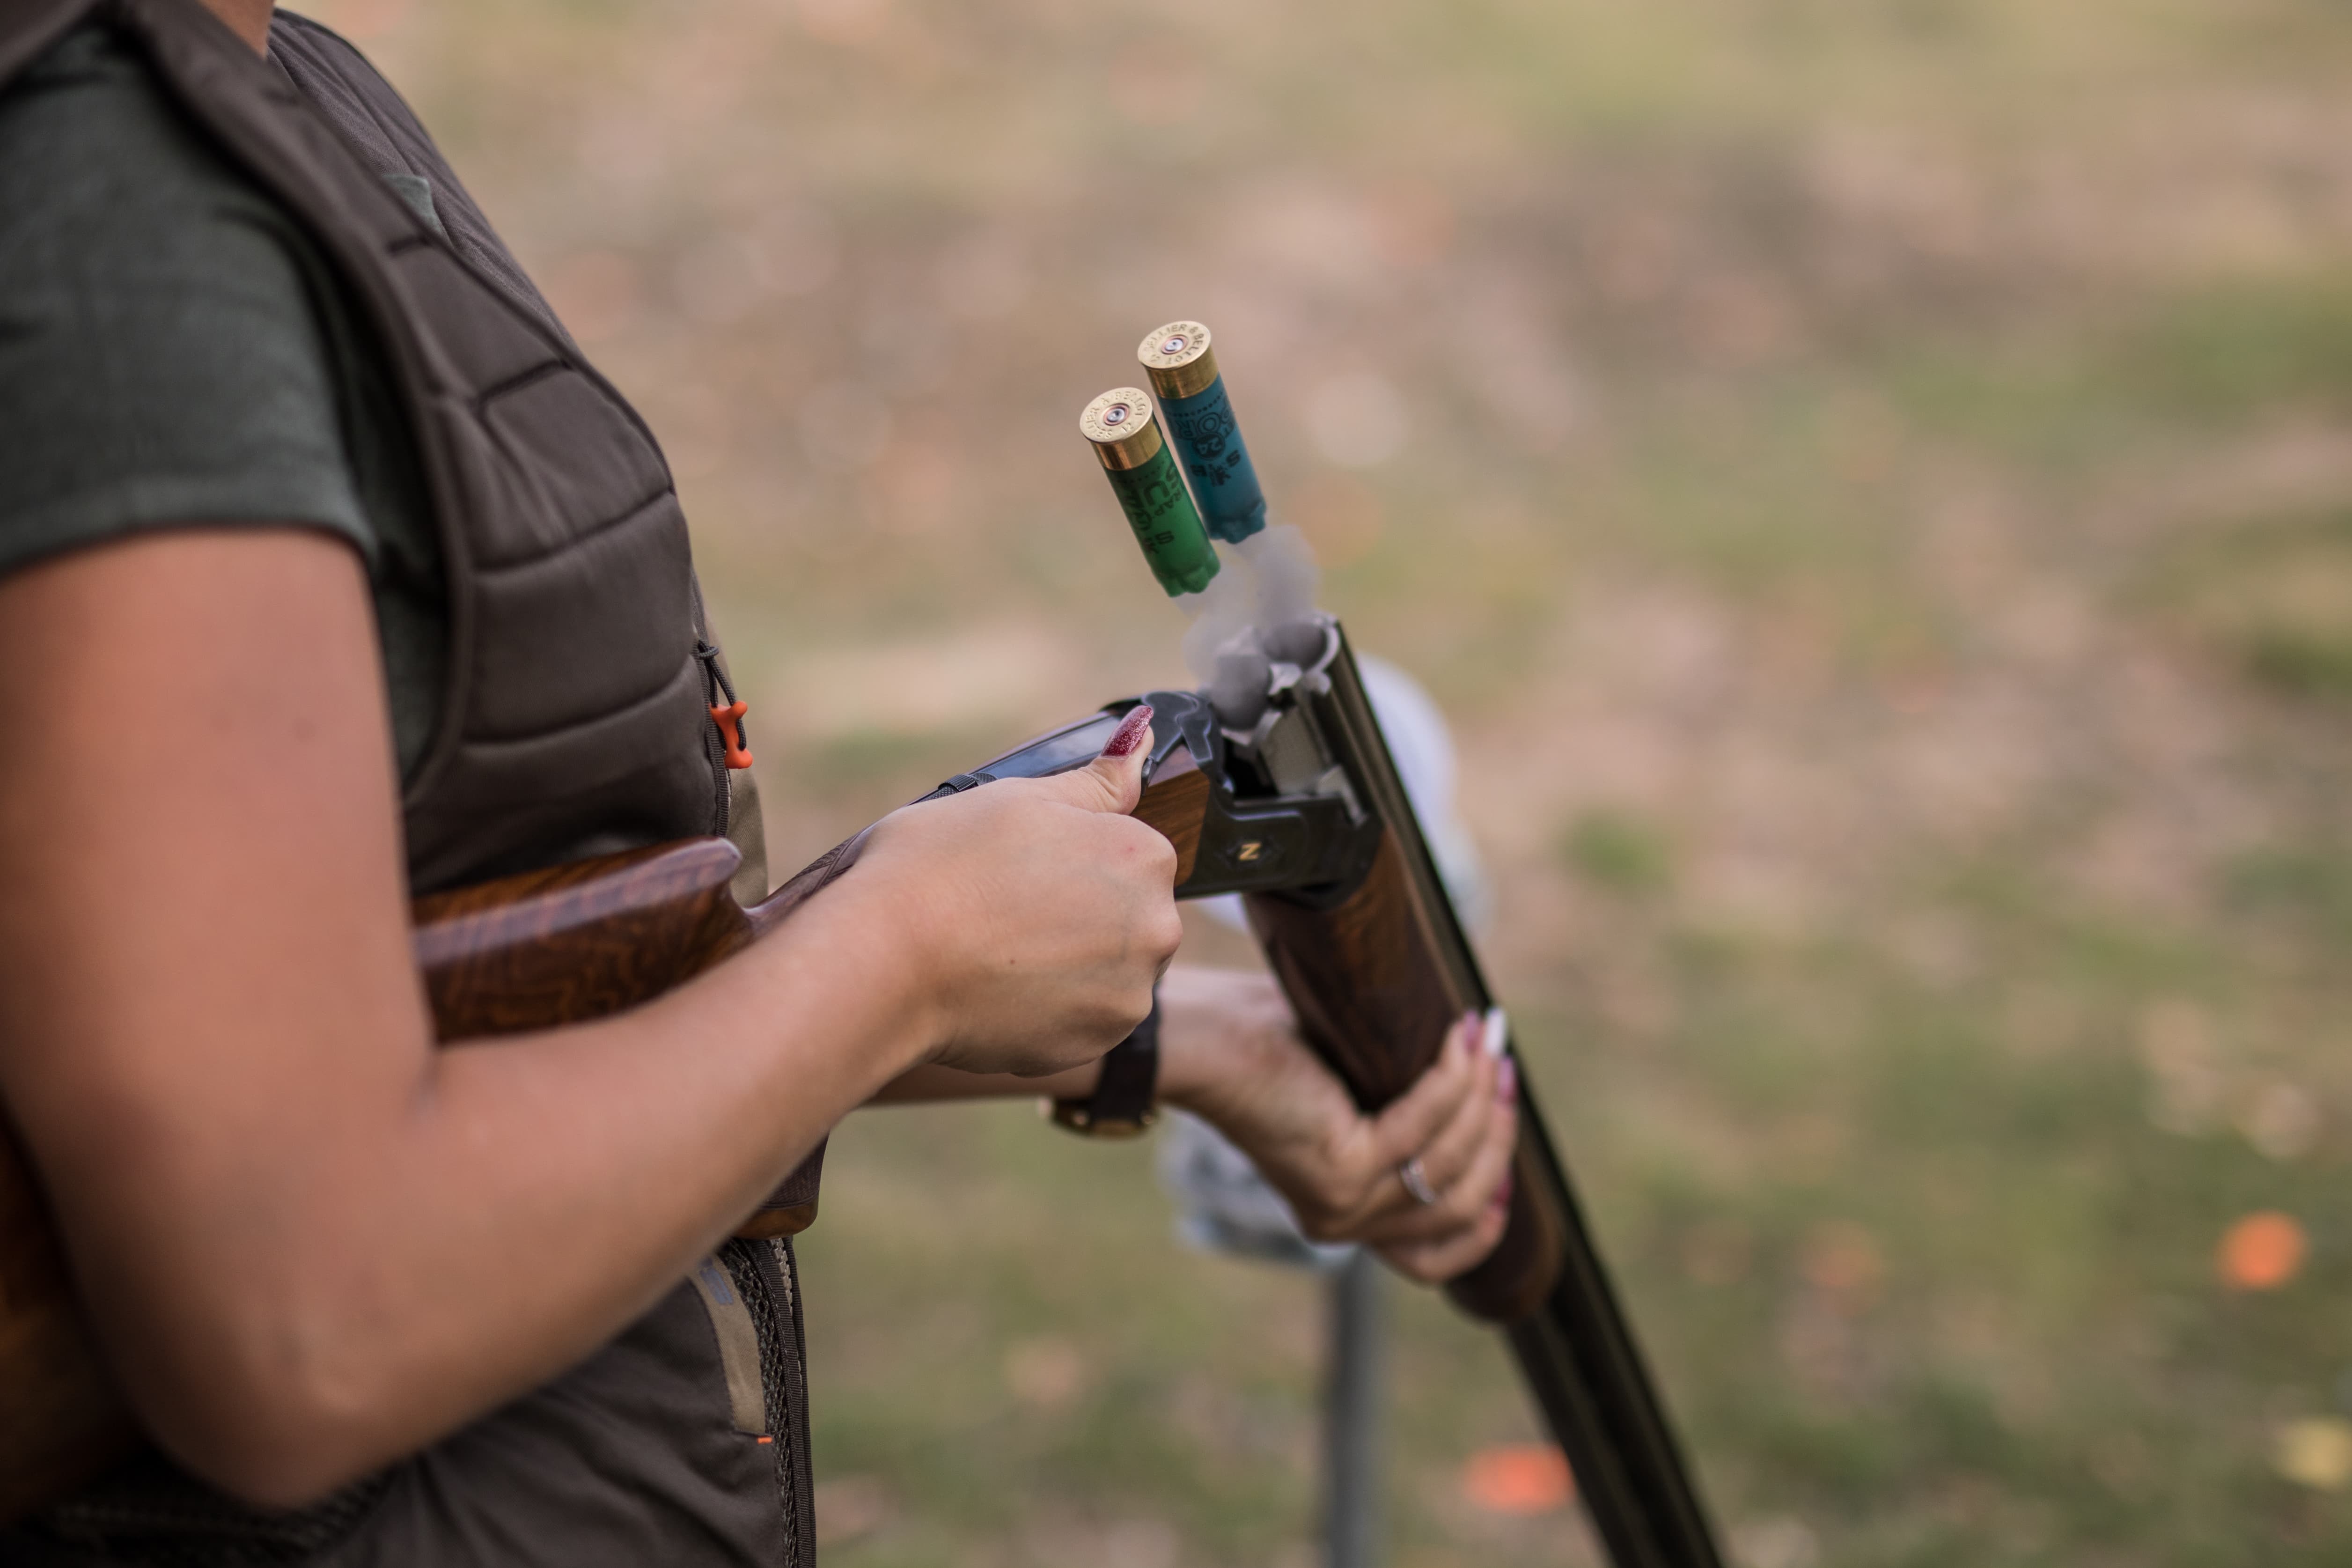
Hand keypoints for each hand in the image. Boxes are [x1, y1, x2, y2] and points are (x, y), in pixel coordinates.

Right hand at [845, 707, 1182, 1080]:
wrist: (883, 962)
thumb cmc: (940, 867)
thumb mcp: (1019, 798)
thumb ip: (1095, 781)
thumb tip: (1143, 738)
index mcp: (1145, 856)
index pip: (1129, 852)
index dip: (1071, 857)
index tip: (1021, 866)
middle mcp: (1157, 929)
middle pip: (1126, 915)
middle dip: (1078, 913)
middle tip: (1004, 911)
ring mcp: (1128, 995)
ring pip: (1104, 971)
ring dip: (1065, 964)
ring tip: (995, 951)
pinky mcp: (1092, 1045)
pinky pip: (1077, 1020)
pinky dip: (1045, 1009)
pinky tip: (994, 989)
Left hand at [1157, 968, 1515, 1283]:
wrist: (1199, 1040)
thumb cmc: (1266, 1047)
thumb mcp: (1349, 1093)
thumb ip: (1406, 1111)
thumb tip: (1482, 1074)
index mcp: (1344, 1214)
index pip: (1433, 1257)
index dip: (1485, 1217)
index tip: (1511, 1166)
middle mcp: (1343, 1222)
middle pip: (1460, 1203)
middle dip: (1496, 1135)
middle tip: (1503, 1067)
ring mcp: (1344, 1202)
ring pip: (1450, 1164)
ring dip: (1479, 1098)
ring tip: (1483, 1040)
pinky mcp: (1341, 1168)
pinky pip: (1422, 1126)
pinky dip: (1450, 1079)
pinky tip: (1456, 1038)